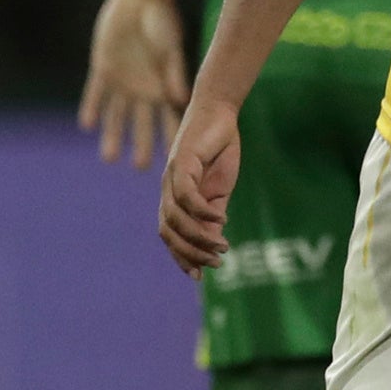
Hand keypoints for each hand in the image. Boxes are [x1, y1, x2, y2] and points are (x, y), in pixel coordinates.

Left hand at [80, 0, 189, 168]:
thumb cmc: (162, 21)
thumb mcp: (170, 47)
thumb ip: (173, 73)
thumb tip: (179, 100)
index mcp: (164, 86)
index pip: (170, 118)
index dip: (172, 138)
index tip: (177, 160)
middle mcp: (143, 88)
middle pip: (142, 123)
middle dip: (142, 145)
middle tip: (142, 169)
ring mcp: (122, 80)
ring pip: (116, 115)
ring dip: (112, 135)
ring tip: (109, 158)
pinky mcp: (102, 68)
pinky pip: (95, 92)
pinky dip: (91, 107)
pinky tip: (86, 125)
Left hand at [157, 97, 241, 272]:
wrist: (219, 114)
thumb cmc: (218, 151)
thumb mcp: (219, 191)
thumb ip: (212, 216)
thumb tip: (213, 245)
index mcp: (174, 198)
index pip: (169, 234)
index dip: (181, 256)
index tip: (201, 275)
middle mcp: (167, 190)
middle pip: (168, 230)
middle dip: (190, 252)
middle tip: (216, 262)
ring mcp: (171, 176)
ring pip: (176, 217)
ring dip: (198, 236)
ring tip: (223, 245)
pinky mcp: (182, 162)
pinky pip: (187, 195)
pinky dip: (203, 211)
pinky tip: (222, 219)